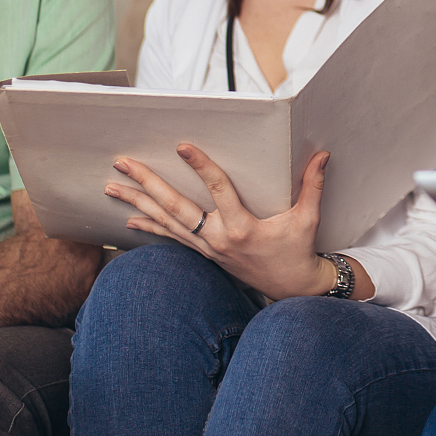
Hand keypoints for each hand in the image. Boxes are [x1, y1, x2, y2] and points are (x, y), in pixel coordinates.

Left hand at [107, 145, 367, 300]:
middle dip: (147, 184)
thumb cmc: (298, 252)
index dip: (201, 166)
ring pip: (166, 223)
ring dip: (138, 204)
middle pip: (175, 207)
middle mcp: (218, 238)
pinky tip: (130, 220)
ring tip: (113, 188)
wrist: (291, 289)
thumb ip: (312, 186)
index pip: (217, 189)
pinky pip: (171, 239)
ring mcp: (207, 248)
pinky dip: (150, 228)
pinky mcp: (205, 254)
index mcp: (242, 227)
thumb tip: (322, 155)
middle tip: (124, 164)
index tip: (182, 146)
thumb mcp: (307, 219)